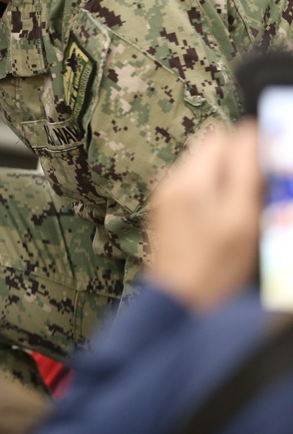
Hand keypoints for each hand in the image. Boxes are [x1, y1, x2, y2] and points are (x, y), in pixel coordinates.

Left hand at [146, 121, 261, 311]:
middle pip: (214, 147)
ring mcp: (166, 192)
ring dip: (226, 176)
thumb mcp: (243, 218)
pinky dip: (212, 190)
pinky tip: (220, 217)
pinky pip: (194, 182)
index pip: (227, 136)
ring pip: (205, 164)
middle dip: (239, 162)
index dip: (253, 148)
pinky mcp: (166, 205)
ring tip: (237, 209)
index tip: (267, 171)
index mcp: (191, 179)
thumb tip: (252, 134)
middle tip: (253, 193)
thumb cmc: (216, 265)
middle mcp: (173, 179)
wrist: (180, 300)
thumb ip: (246, 172)